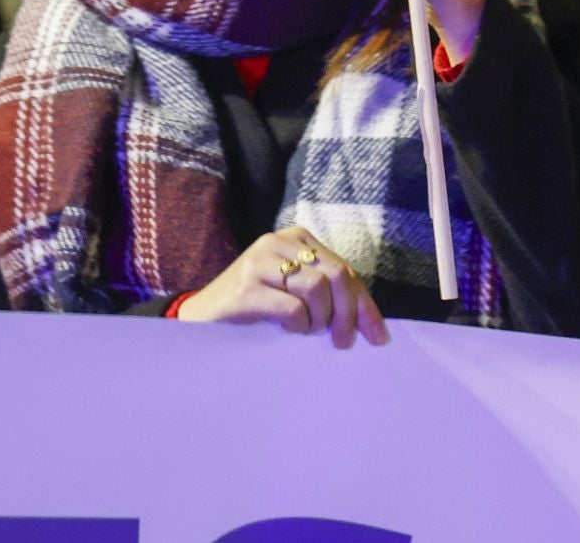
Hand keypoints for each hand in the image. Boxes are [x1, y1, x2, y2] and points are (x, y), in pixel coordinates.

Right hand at [176, 228, 390, 348]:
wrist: (201, 316)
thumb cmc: (254, 304)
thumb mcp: (293, 289)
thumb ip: (325, 292)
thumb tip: (369, 321)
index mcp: (298, 238)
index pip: (344, 269)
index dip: (364, 304)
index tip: (378, 336)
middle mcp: (279, 242)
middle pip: (336, 275)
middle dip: (348, 313)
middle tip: (343, 341)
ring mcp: (259, 261)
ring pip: (317, 288)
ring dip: (319, 318)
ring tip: (307, 329)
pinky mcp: (245, 287)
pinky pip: (291, 307)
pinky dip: (298, 323)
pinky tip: (288, 328)